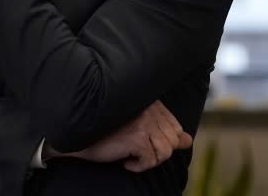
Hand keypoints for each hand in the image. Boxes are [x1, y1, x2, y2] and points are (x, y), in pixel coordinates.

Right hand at [44, 101, 191, 172]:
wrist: (80, 137)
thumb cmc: (106, 130)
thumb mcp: (138, 128)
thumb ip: (164, 130)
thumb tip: (187, 139)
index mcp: (150, 101)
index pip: (175, 127)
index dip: (163, 141)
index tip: (144, 143)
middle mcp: (149, 108)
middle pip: (172, 141)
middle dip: (157, 152)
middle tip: (137, 151)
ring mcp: (144, 121)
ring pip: (164, 152)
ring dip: (148, 160)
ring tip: (131, 155)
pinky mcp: (137, 136)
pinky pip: (151, 160)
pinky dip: (139, 166)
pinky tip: (126, 161)